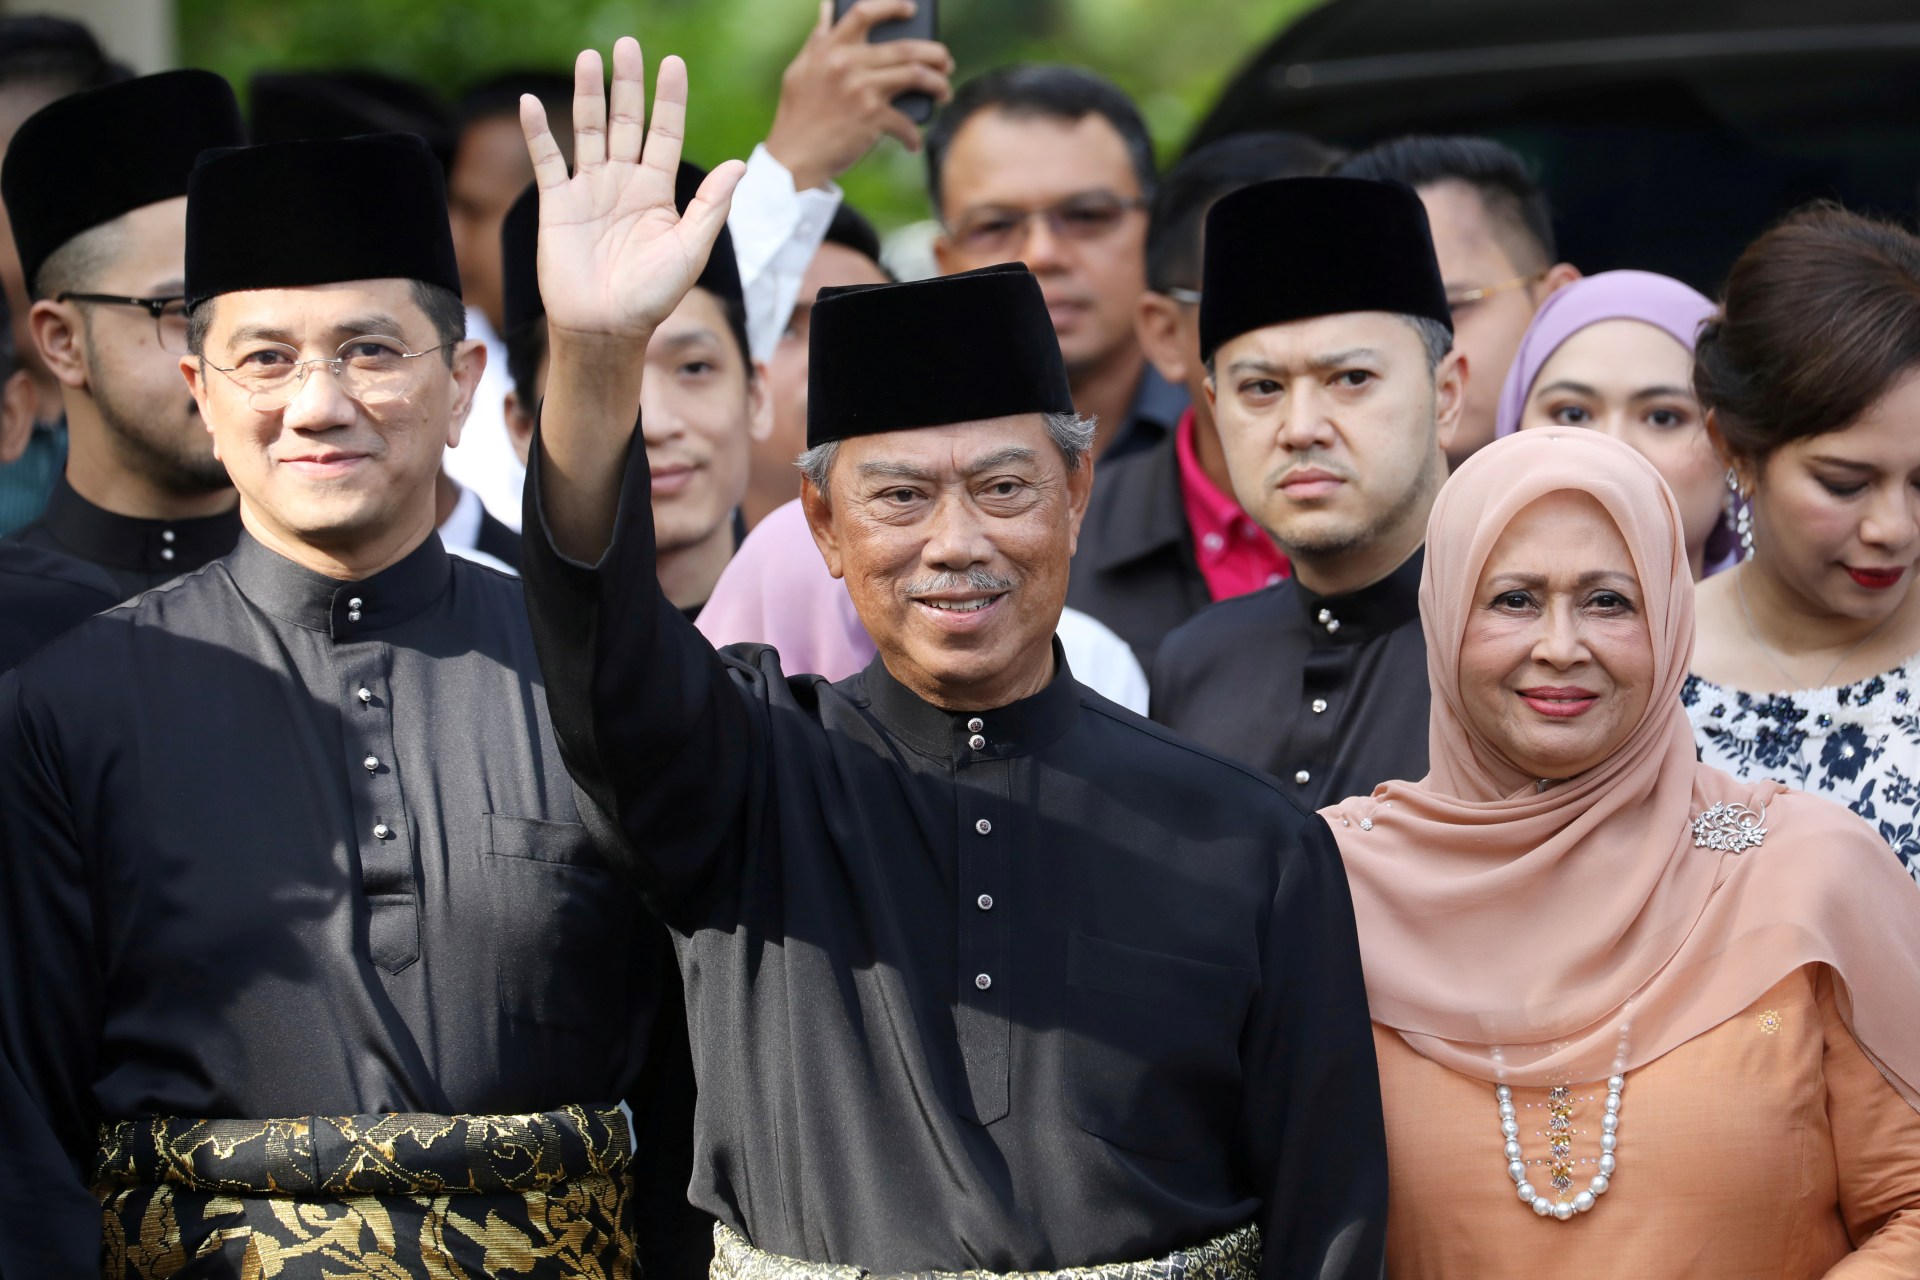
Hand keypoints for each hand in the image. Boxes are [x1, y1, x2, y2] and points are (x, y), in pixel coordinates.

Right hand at [520, 40, 746, 345]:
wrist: (606, 329)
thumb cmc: (653, 297)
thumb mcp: (690, 250)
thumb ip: (711, 205)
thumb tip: (740, 165)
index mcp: (658, 192)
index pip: (666, 133)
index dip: (669, 99)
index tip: (673, 63)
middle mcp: (624, 184)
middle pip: (626, 121)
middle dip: (628, 84)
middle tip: (628, 44)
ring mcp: (589, 191)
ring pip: (589, 131)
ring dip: (588, 94)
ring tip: (589, 58)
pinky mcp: (557, 205)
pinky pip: (547, 160)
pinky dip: (538, 132)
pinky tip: (531, 102)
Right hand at [764, 0, 953, 190]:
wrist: (794, 158)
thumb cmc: (798, 115)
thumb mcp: (800, 70)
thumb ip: (818, 40)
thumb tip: (828, 7)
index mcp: (829, 48)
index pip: (864, 12)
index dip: (892, 6)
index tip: (911, 9)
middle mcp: (847, 63)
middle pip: (905, 47)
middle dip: (935, 54)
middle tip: (946, 63)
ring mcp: (861, 89)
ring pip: (916, 76)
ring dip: (938, 85)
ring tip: (944, 93)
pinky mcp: (871, 117)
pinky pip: (906, 121)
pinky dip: (913, 135)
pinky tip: (913, 143)